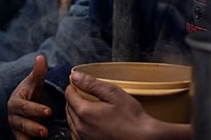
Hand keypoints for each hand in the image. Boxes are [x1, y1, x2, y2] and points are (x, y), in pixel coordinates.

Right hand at [8, 55, 52, 139]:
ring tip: (45, 136)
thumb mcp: (35, 83)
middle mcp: (13, 115)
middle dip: (33, 127)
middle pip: (22, 123)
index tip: (48, 111)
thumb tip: (41, 57)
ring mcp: (16, 127)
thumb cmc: (31, 93)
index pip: (25, 107)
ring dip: (32, 136)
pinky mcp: (20, 136)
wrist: (26, 105)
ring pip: (22, 134)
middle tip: (45, 131)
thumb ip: (39, 72)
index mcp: (15, 102)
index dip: (36, 110)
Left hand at [65, 70, 191, 139]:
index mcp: (84, 112)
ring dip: (76, 112)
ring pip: (71, 120)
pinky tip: (90, 121)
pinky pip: (77, 132)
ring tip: (89, 106)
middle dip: (74, 98)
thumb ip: (91, 84)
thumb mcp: (113, 94)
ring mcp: (83, 138)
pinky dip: (80, 125)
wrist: (142, 138)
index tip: (80, 84)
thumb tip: (74, 76)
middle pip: (68, 107)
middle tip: (86, 93)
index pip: (69, 94)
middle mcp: (80, 127)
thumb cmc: (132, 118)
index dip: (74, 86)